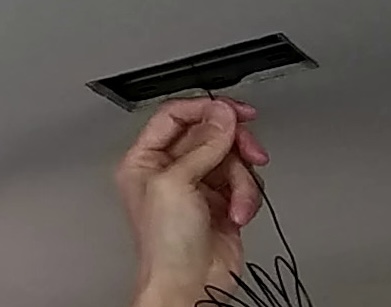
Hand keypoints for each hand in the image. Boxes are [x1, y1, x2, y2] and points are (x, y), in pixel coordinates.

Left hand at [116, 98, 269, 306]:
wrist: (189, 287)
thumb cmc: (165, 245)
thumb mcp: (177, 183)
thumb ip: (203, 145)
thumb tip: (221, 114)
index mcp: (146, 159)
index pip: (174, 116)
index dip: (204, 108)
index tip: (232, 110)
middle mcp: (170, 169)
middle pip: (208, 134)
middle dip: (232, 143)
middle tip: (249, 147)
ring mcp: (197, 186)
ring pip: (231, 159)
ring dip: (242, 179)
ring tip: (237, 199)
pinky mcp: (222, 203)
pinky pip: (243, 183)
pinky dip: (247, 196)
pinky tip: (238, 213)